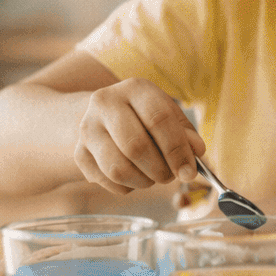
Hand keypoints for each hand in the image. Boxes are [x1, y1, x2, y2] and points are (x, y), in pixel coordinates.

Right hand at [74, 78, 207, 194]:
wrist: (103, 116)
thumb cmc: (145, 116)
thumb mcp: (168, 114)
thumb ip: (185, 133)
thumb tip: (196, 151)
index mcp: (135, 88)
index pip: (158, 119)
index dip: (177, 150)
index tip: (189, 171)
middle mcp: (105, 103)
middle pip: (136, 146)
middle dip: (160, 170)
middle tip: (171, 176)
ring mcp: (87, 128)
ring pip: (118, 169)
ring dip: (144, 181)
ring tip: (154, 176)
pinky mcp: (79, 153)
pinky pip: (107, 181)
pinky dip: (127, 187)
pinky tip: (135, 176)